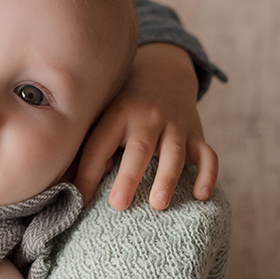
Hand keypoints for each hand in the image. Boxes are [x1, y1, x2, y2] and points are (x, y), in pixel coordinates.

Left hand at [75, 43, 217, 209]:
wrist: (163, 73)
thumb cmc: (123, 106)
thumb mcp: (103, 115)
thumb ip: (91, 146)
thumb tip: (71, 186)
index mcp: (117, 115)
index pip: (99, 146)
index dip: (87, 173)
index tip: (80, 199)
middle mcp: (148, 118)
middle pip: (138, 149)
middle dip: (128, 177)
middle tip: (118, 205)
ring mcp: (175, 126)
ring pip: (174, 153)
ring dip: (167, 178)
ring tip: (158, 205)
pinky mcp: (197, 134)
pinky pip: (208, 154)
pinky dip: (207, 175)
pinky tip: (201, 196)